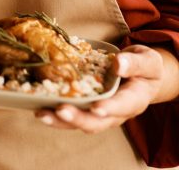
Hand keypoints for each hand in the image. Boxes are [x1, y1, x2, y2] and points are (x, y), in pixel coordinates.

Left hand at [35, 45, 164, 132]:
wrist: (139, 74)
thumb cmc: (144, 67)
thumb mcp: (147, 61)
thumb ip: (135, 63)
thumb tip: (119, 64)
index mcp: (134, 100)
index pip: (122, 106)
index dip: (109, 109)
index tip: (96, 108)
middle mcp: (117, 113)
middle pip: (97, 122)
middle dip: (78, 118)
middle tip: (60, 110)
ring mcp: (101, 113)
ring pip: (81, 123)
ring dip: (61, 121)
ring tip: (41, 114)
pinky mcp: (87, 109)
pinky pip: (72, 114)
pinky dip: (55, 113)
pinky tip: (38, 107)